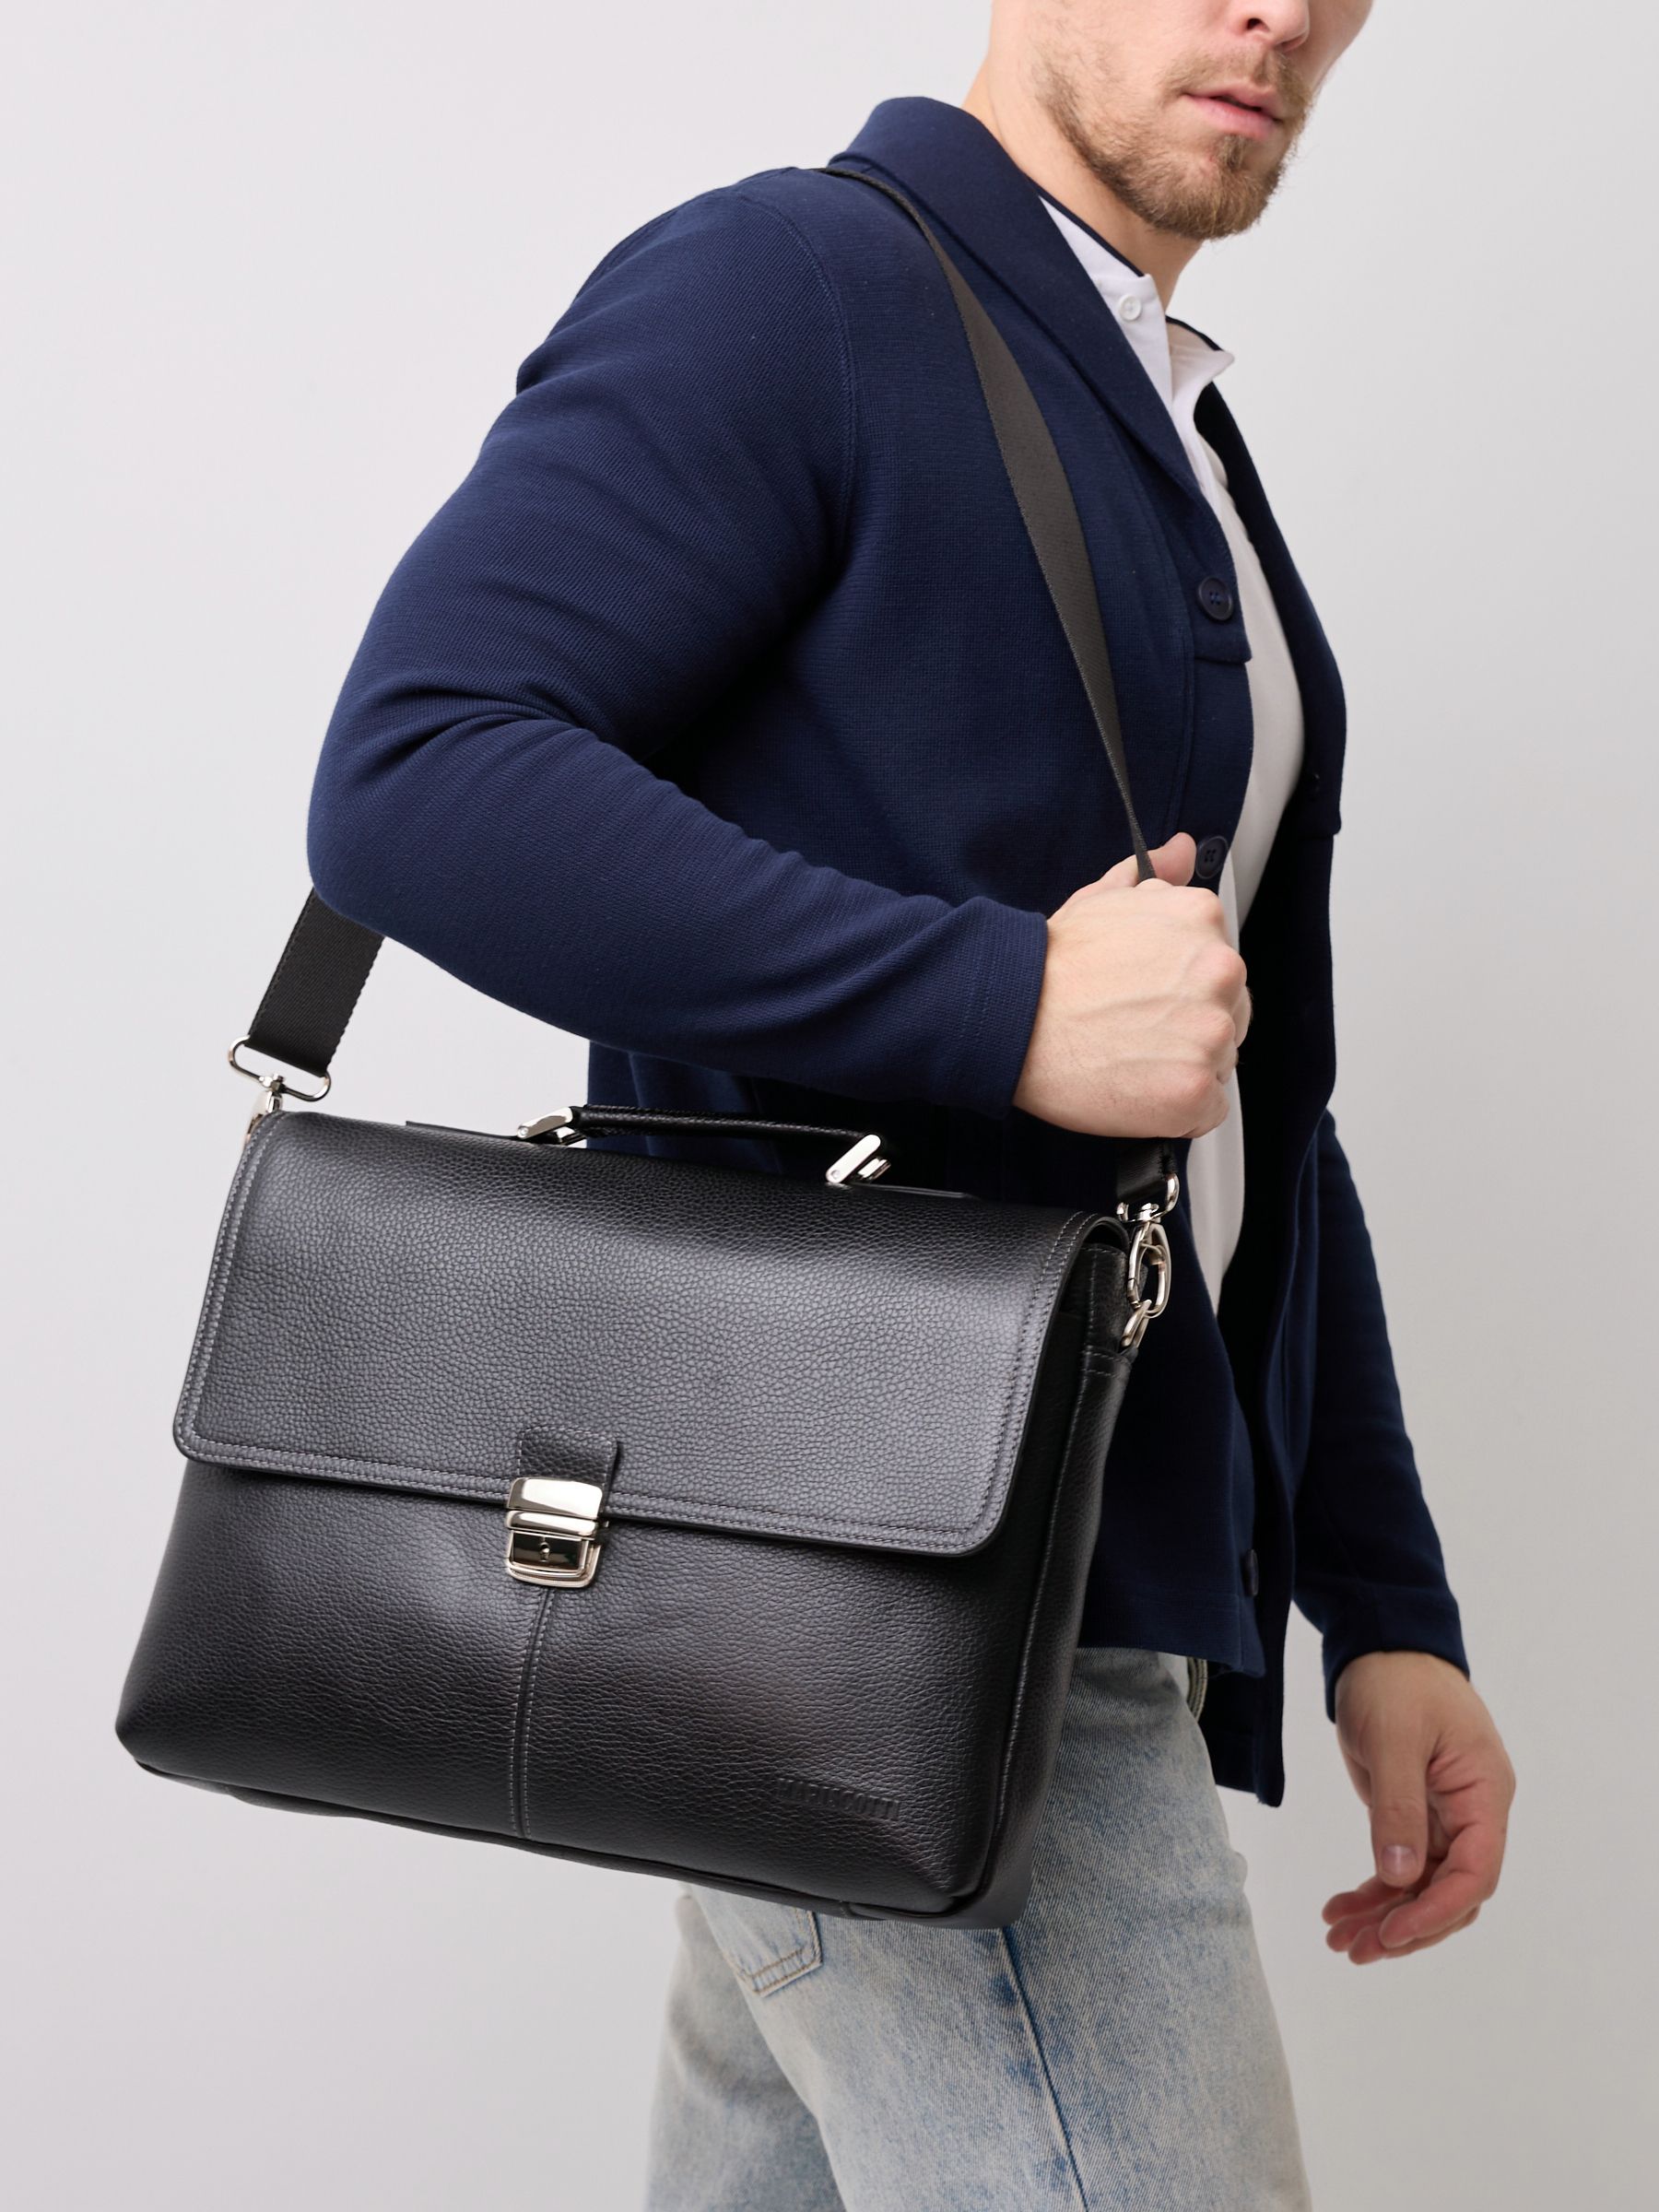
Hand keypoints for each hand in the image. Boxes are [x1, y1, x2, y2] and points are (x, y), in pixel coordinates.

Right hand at [1012, 833, 1249, 1138]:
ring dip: (1182, 1067)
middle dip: (1188, 1027)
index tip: (1147, 996)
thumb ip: (1154, 876)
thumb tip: (1183, 850)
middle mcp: (1219, 972)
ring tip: (1127, 1056)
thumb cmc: (1049, 967)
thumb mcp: (1102, 900)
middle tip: (1132, 1029)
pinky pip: (1208, 1110)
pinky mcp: (1194, 1091)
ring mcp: (1210, 1034)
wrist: (1011, 1019)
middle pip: (1231, 1015)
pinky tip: (1135, 1087)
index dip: (1182, 988)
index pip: (1221, 967)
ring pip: (1219, 1062)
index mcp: (1203, 920)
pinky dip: (1177, 1110)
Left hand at [1323, 1649, 1514, 1964]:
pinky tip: (1340, 1909)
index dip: (1436, 1910)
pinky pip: (1401, 1867)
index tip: (1392, 1932)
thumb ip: (1398, 1807)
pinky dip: (1374, 1891)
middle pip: (1450, 1892)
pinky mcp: (1413, 1814)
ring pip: (1422, 1886)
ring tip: (1338, 1939)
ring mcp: (1443, 1817)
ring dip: (1383, 1917)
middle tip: (1355, 1949)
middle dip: (1405, 1926)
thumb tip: (1399, 1877)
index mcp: (1484, 1795)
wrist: (1381, 1647)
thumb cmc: (1396, 1681)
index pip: (1475, 1873)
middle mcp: (1472, 1814)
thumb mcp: (1394, 1739)